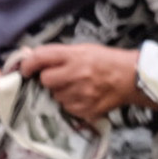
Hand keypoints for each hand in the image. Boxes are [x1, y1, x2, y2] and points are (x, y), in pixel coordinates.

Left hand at [11, 43, 141, 124]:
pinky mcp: (87, 109)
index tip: (26, 70)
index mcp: (73, 55)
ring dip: (61, 93)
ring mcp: (82, 93)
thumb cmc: (105, 60)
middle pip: (46, 80)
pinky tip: (83, 96)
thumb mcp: (82, 49)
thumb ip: (56, 54)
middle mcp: (76, 74)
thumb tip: (28, 54)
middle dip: (49, 80)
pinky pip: (68, 108)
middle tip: (60, 78)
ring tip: (76, 87)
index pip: (40, 58)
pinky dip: (71, 103)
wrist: (131, 78)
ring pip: (56, 96)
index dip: (28, 65)